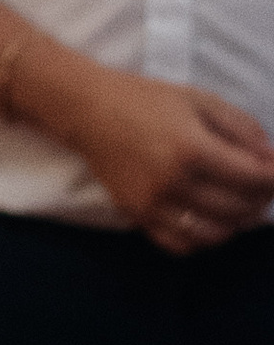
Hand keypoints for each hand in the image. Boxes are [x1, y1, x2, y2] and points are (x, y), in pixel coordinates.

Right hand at [38, 52, 273, 252]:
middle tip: (264, 188)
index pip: (252, 178)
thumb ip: (241, 128)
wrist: (88, 111)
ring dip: (237, 223)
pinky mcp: (137, 215)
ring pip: (214, 233)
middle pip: (238, 208)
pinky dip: (204, 238)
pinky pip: (181, 244)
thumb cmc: (146, 100)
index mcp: (192, 148)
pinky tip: (211, 220)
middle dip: (261, 199)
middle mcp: (174, 182)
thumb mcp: (200, 100)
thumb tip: (271, 159)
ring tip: (241, 206)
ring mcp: (153, 204)